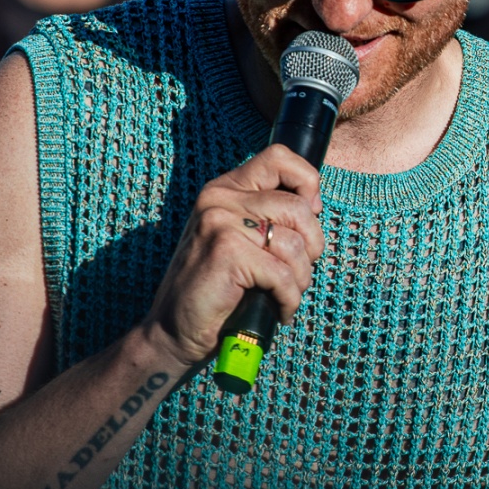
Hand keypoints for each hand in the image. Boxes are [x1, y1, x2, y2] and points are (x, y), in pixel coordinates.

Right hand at [138, 144, 325, 367]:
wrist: (173, 331)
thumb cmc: (217, 289)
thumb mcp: (242, 241)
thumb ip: (269, 216)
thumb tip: (315, 205)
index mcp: (224, 188)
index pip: (279, 157)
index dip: (307, 183)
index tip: (308, 216)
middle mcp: (219, 198)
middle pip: (298, 207)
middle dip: (312, 247)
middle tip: (296, 272)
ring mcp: (220, 222)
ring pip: (295, 244)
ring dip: (300, 279)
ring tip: (282, 294)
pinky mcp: (225, 252)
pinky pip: (282, 274)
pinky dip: (288, 299)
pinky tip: (278, 310)